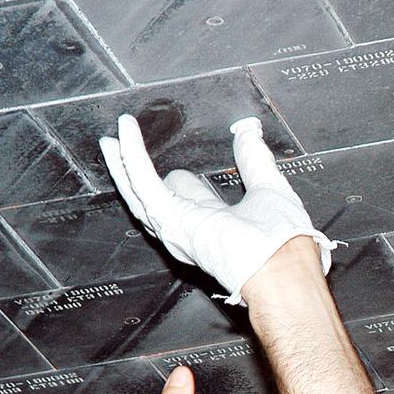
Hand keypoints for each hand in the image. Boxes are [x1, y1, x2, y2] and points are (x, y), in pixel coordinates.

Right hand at [98, 114, 335, 304]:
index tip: (177, 165)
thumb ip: (255, 159)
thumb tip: (249, 132)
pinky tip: (125, 131)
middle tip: (124, 148)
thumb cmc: (282, 240)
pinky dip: (131, 153)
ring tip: (111, 141)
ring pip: (138, 191)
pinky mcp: (168, 216)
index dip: (182, 181)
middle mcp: (192, 229)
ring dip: (123, 162)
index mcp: (217, 226)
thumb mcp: (268, 187)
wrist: (280, 263)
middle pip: (155, 198)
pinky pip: (141, 181)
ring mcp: (176, 226)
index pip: (192, 201)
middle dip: (138, 173)